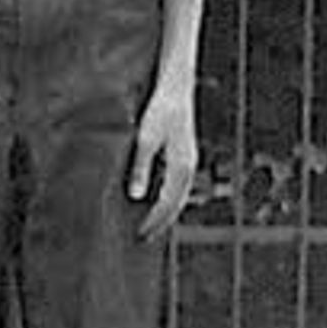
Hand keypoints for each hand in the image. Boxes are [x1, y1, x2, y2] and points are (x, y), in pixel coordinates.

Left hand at [128, 79, 199, 237]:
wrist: (176, 89)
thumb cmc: (159, 111)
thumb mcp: (144, 140)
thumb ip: (141, 168)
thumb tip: (137, 197)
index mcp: (181, 166)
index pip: (168, 203)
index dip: (155, 221)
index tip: (142, 235)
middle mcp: (189, 167)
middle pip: (177, 203)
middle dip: (162, 222)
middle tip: (145, 238)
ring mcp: (189, 160)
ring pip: (179, 195)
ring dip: (166, 211)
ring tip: (150, 226)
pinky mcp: (184, 154)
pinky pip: (177, 184)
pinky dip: (168, 197)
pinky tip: (154, 200)